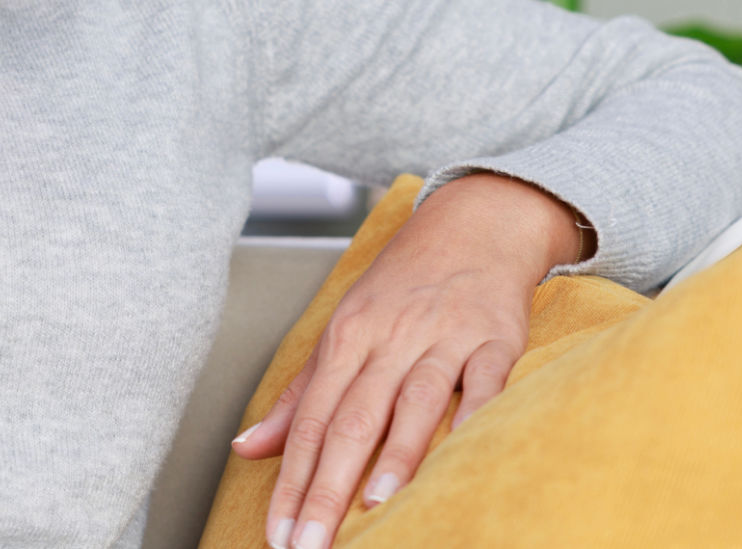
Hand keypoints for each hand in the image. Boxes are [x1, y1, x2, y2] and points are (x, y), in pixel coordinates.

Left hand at [233, 173, 585, 547]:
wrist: (474, 223)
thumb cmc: (403, 286)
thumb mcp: (344, 329)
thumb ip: (299, 396)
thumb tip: (246, 448)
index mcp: (347, 337)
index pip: (310, 419)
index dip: (291, 480)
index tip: (279, 534)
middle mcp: (390, 336)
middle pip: (352, 419)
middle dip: (328, 487)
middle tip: (311, 544)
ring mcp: (444, 336)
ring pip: (412, 402)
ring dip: (393, 457)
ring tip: (375, 509)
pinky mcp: (495, 339)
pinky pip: (483, 383)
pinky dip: (472, 418)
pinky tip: (459, 454)